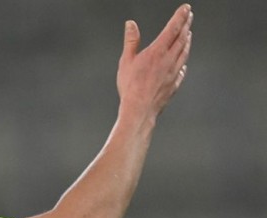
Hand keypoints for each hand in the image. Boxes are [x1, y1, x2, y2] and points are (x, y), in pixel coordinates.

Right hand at [117, 4, 192, 118]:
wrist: (140, 109)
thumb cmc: (130, 87)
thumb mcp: (126, 61)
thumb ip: (131, 41)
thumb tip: (131, 24)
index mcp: (157, 52)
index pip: (172, 29)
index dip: (180, 16)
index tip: (186, 8)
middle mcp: (169, 60)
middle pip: (182, 38)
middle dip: (186, 25)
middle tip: (189, 16)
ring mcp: (174, 72)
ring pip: (184, 52)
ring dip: (187, 41)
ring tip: (188, 34)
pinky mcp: (174, 83)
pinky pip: (182, 69)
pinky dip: (183, 62)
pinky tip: (182, 63)